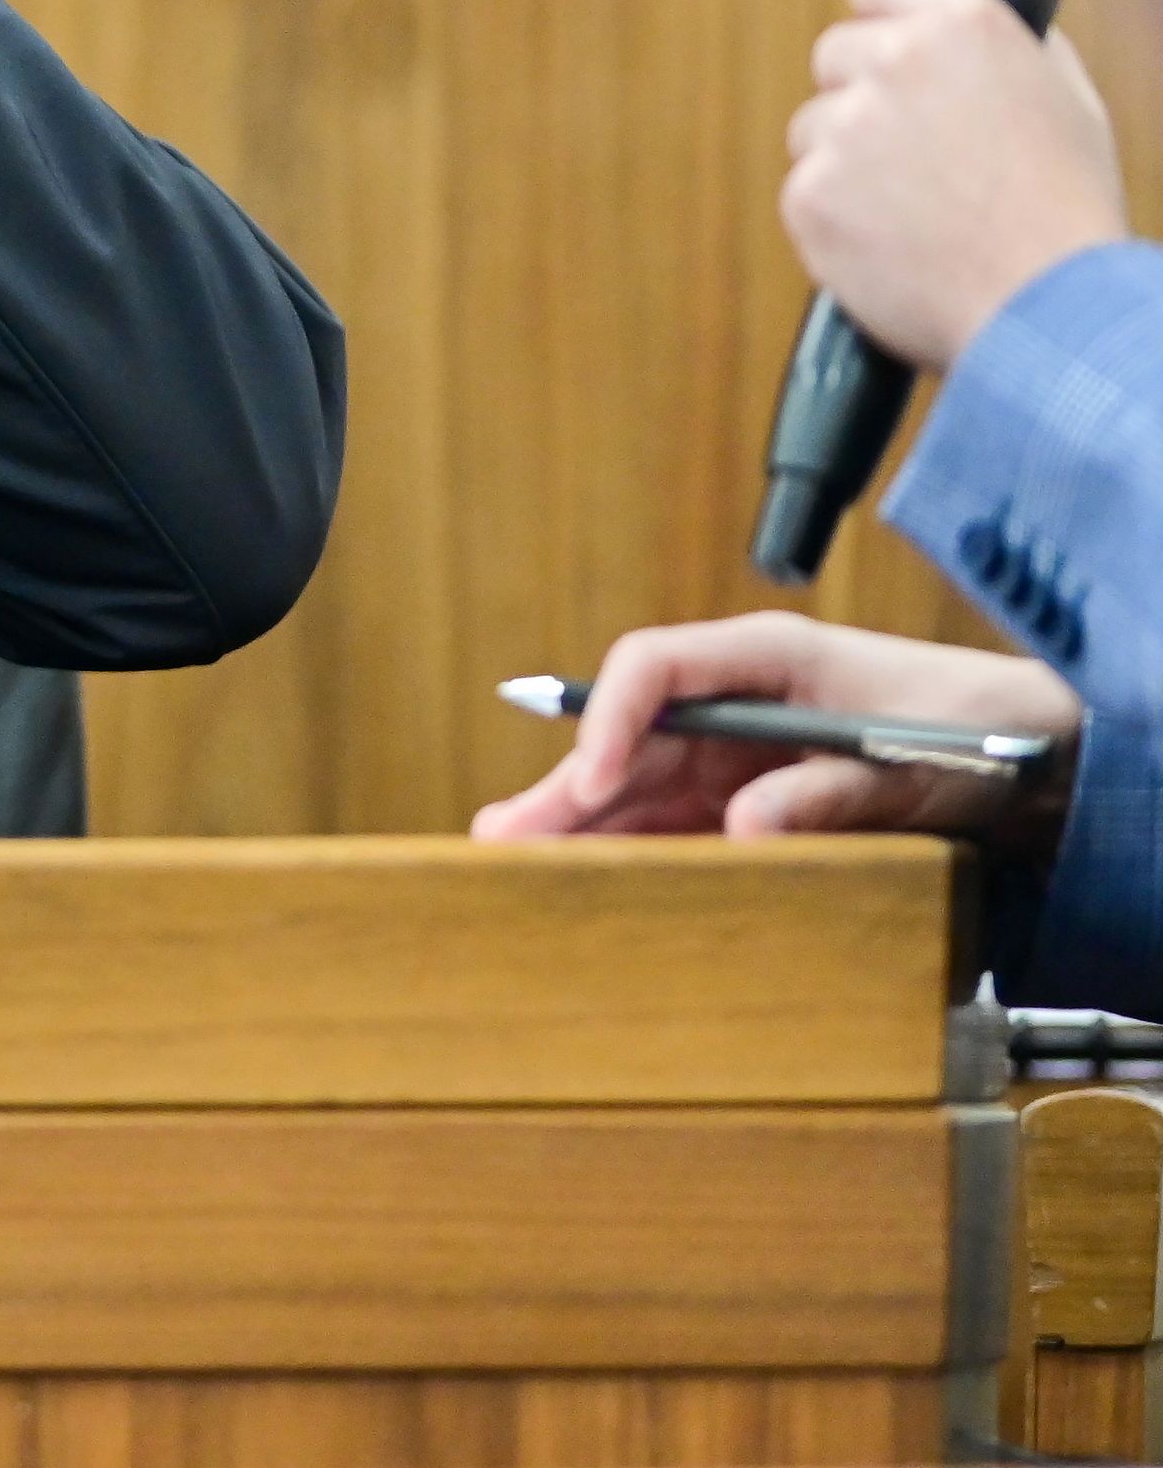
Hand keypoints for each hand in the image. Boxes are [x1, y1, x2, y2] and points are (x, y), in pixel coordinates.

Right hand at [471, 611, 1080, 847]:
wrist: (1037, 753)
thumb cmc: (973, 728)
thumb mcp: (909, 757)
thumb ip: (828, 790)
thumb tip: (744, 825)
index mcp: (765, 658)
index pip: (655, 667)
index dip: (609, 719)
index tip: (589, 780)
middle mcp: (736, 702)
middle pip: (629, 737)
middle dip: (565, 788)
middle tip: (504, 836)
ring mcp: (739, 753)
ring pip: (640, 787)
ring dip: (582, 826)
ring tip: (516, 864)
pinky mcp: (753, 801)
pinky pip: (680, 826)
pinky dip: (636, 854)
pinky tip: (593, 883)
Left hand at [782, 0, 1125, 367]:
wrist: (1045, 313)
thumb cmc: (1064, 211)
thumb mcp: (1063, 99)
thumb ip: (1000, 48)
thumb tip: (954, 23)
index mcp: (965, 26)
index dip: (881, 2)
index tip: (886, 28)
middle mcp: (895, 64)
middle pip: (836, 52)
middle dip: (865, 94)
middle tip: (922, 152)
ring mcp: (845, 130)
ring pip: (816, 126)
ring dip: (848, 158)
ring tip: (920, 209)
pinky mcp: (809, 194)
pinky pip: (806, 188)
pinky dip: (835, 216)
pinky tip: (893, 242)